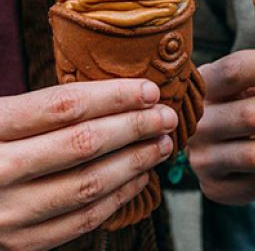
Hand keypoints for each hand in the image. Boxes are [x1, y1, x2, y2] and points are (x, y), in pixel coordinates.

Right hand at [0, 79, 177, 250]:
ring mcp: (8, 213)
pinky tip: (139, 177)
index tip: (150, 90)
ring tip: (162, 143)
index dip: (114, 96)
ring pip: (89, 184)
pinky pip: (83, 219)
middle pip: (83, 144)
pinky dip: (119, 197)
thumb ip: (40, 109)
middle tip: (166, 115)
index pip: (63, 106)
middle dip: (135, 127)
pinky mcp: (20, 242)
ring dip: (135, 162)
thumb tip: (115, 95)